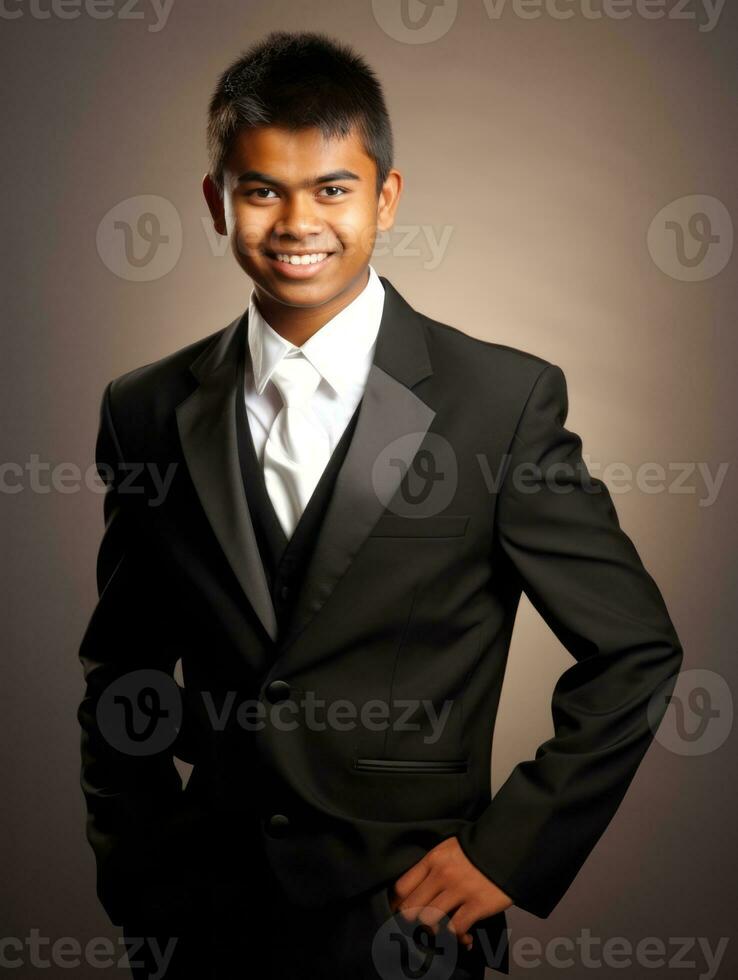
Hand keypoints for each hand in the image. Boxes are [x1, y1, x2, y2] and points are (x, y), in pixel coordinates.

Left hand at [387, 836, 513, 950]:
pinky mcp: (477, 904)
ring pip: (428, 921)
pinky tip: (464, 937)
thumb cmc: (475, 851)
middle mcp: (442, 874)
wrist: (507, 846)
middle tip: (422, 927)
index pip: (402, 887)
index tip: (402, 914)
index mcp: (433, 859)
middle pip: (410, 908)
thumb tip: (413, 894)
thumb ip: (430, 868)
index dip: (398, 905)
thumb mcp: (447, 850)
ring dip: (434, 931)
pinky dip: (457, 938)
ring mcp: (459, 889)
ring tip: (442, 931)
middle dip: (413, 922)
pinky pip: (455, 929)